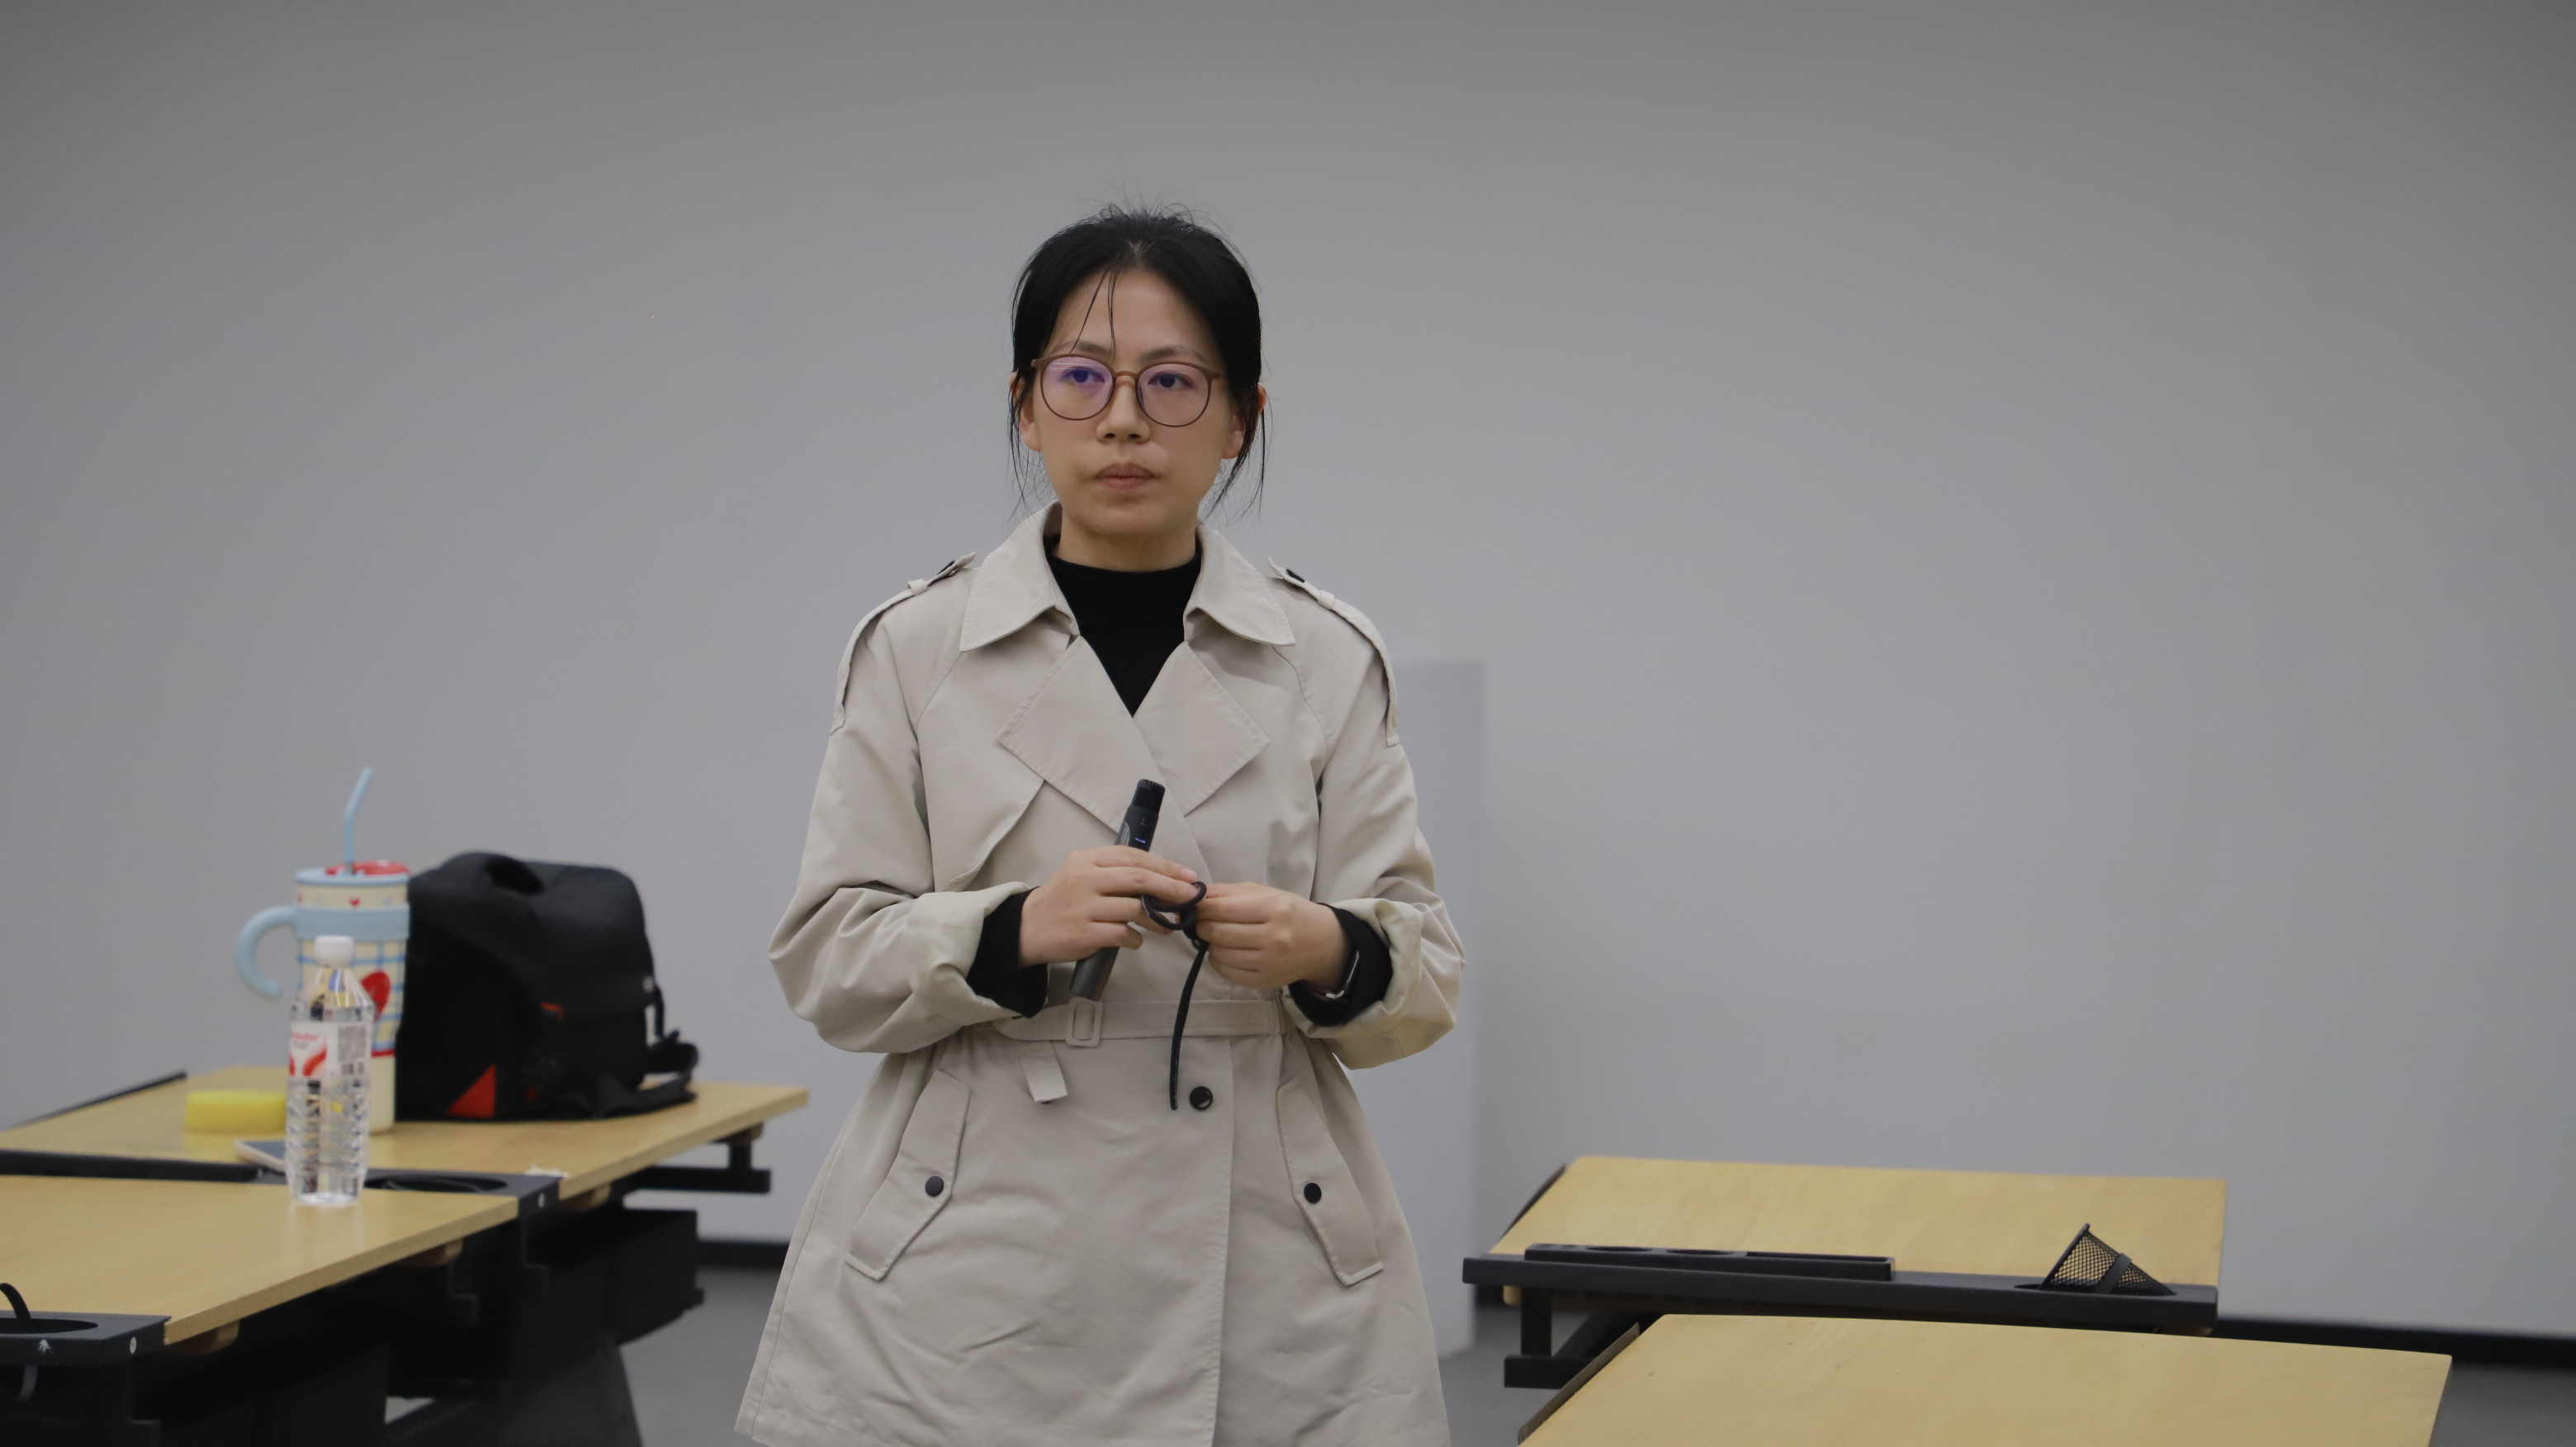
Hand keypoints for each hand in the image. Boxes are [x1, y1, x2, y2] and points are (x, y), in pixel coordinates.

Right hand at [1018, 847, 1200, 965]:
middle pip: (1138, 879)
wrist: (1026, 928)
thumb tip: (1162, 878)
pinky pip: (1122, 934)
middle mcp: (1084, 879)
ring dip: (1158, 918)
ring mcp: (1083, 906)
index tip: (1188, 877)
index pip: (1133, 857)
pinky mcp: (1083, 933)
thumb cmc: (1063, 900)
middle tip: (1191, 898)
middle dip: (1171, 888)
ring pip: (1134, 908)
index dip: (1165, 866)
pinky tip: (1136, 940)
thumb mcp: (1081, 874)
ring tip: (1168, 925)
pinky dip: (1136, 939)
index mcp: (1086, 859)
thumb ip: (1114, 871)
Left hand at [1191, 883, 1348, 992]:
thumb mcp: (1265, 893)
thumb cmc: (1290, 912)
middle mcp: (1273, 937)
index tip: (1195, 906)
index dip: (1201, 907)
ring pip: (1219, 954)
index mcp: (1273, 908)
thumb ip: (1229, 892)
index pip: (1221, 908)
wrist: (1322, 943)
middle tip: (1202, 922)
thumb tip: (1194, 895)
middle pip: (1217, 932)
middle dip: (1202, 926)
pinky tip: (1226, 952)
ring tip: (1217, 936)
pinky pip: (1227, 972)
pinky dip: (1218, 961)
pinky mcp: (1264, 982)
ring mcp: (1269, 963)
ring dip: (1210, 944)